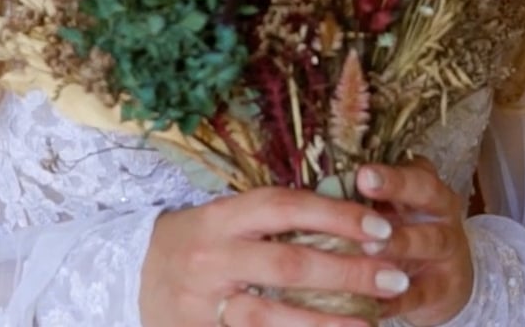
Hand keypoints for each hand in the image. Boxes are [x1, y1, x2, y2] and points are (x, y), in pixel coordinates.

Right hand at [140, 186, 413, 325]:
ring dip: (330, 322)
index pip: (285, 207)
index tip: (380, 225)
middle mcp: (212, 259)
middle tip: (394, 276)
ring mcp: (205, 304)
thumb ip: (273, 220)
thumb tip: (349, 219)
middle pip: (289, 265)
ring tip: (374, 322)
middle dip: (348, 272)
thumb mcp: (224, 219)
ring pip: (274, 317)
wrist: (130, 277)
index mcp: (220, 218)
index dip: (336, 214)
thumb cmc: (194, 242)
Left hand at [356, 159, 474, 326]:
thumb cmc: (404, 234)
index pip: (411, 166)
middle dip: (396, 186)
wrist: (445, 281)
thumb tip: (316, 189)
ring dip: (399, 242)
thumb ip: (363, 199)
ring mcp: (446, 249)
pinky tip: (373, 301)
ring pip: (428, 240)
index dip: (389, 169)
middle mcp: (440, 211)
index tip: (362, 171)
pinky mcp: (443, 288)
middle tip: (364, 185)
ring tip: (369, 246)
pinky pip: (420, 292)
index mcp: (424, 185)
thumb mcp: (390, 211)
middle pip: (426, 192)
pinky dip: (396, 298)